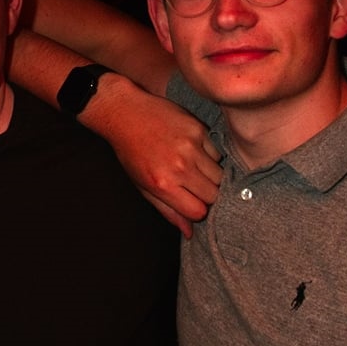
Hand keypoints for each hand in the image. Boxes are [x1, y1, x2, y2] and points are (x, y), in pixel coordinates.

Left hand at [87, 84, 223, 236]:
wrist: (126, 113)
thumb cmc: (131, 153)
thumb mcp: (143, 186)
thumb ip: (168, 211)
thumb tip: (189, 233)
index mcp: (163, 184)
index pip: (199, 211)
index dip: (197, 210)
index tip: (191, 203)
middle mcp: (180, 166)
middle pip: (214, 194)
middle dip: (207, 195)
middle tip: (193, 186)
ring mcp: (191, 147)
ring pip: (220, 175)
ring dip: (210, 176)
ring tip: (192, 167)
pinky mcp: (199, 129)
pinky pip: (217, 153)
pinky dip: (209, 156)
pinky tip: (192, 151)